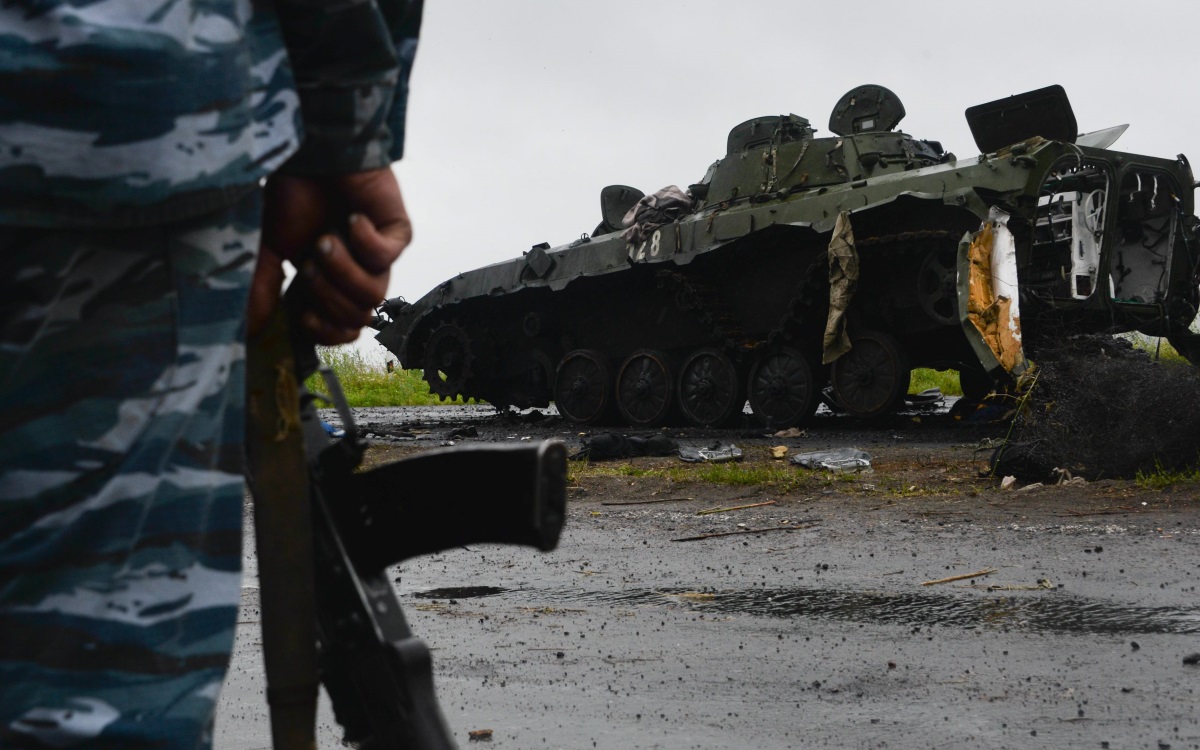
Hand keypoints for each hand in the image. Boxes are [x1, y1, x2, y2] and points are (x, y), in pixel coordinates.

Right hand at [249, 168, 412, 343]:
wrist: (311, 148)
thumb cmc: (290, 192)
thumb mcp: (263, 245)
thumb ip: (259, 285)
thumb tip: (251, 328)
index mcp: (327, 282)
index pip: (341, 329)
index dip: (327, 332)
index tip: (304, 314)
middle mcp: (354, 272)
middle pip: (358, 317)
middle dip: (329, 296)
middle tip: (310, 264)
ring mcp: (377, 254)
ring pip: (374, 294)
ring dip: (343, 271)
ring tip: (326, 240)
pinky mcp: (396, 231)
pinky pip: (387, 257)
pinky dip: (364, 241)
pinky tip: (351, 218)